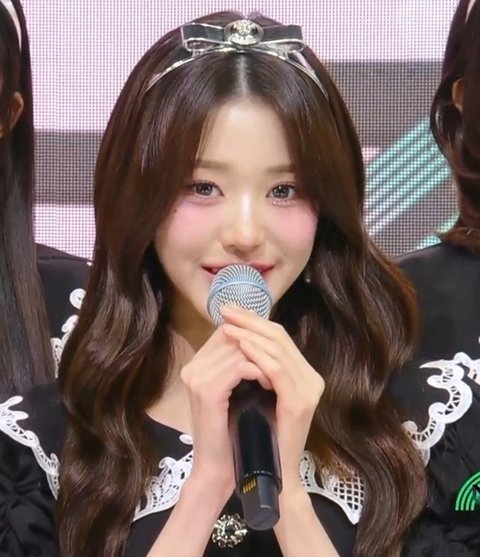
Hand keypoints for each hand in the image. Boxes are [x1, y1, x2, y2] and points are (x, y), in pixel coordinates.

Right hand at [180, 325, 271, 497]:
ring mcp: (197, 378)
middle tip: (282, 356)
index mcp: (196, 366)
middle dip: (260, 343)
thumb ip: (239, 368)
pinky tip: (272, 383)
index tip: (274, 346)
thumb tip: (263, 345)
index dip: (250, 333)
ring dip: (263, 357)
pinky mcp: (207, 392)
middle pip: (231, 336)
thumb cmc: (229, 433)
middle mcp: (192, 368)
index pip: (225, 333)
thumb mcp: (233, 394)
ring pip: (238, 349)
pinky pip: (240, 367)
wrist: (216, 470)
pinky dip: (259, 372)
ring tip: (279, 371)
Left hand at [221, 305, 324, 489]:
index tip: (231, 311)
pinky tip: (238, 346)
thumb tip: (236, 337)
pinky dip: (256, 355)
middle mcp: (311, 378)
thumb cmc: (260, 435)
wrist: (271, 473)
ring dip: (249, 334)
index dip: (255, 320)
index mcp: (304, 375)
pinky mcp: (299, 402)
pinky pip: (276, 369)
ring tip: (227, 326)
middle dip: (250, 320)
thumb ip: (256, 368)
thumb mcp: (259, 394)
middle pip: (280, 336)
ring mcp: (309, 389)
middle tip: (226, 310)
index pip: (280, 337)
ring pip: (278, 348)